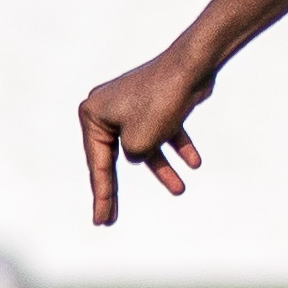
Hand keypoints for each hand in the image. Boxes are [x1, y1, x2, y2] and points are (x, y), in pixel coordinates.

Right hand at [79, 48, 215, 225]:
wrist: (192, 67)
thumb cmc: (161, 102)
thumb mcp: (140, 142)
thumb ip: (135, 156)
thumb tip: (140, 156)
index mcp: (93, 114)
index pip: (98, 163)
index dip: (102, 194)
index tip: (102, 220)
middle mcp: (108, 107)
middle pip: (115, 157)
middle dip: (117, 187)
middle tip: (111, 219)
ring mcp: (132, 105)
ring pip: (145, 145)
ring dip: (163, 167)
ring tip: (180, 189)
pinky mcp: (156, 103)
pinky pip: (164, 131)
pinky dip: (177, 146)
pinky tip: (194, 163)